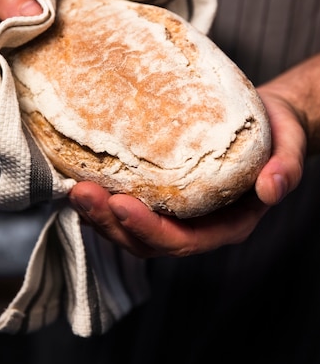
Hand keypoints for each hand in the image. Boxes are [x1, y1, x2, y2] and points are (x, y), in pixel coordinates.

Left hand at [69, 85, 307, 257]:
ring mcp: (175, 211)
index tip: (122, 204)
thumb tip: (271, 188)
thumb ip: (286, 169)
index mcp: (226, 224)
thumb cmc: (276, 134)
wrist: (265, 121)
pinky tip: (79, 176)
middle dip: (110, 224)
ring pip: (129, 230)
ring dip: (98, 215)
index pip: (182, 242)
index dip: (149, 230)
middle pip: (146, 242)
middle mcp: (196, 225)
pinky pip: (126, 204)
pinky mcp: (160, 192)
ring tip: (73, 188)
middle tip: (82, 193)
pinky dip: (102, 197)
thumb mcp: (290, 146)